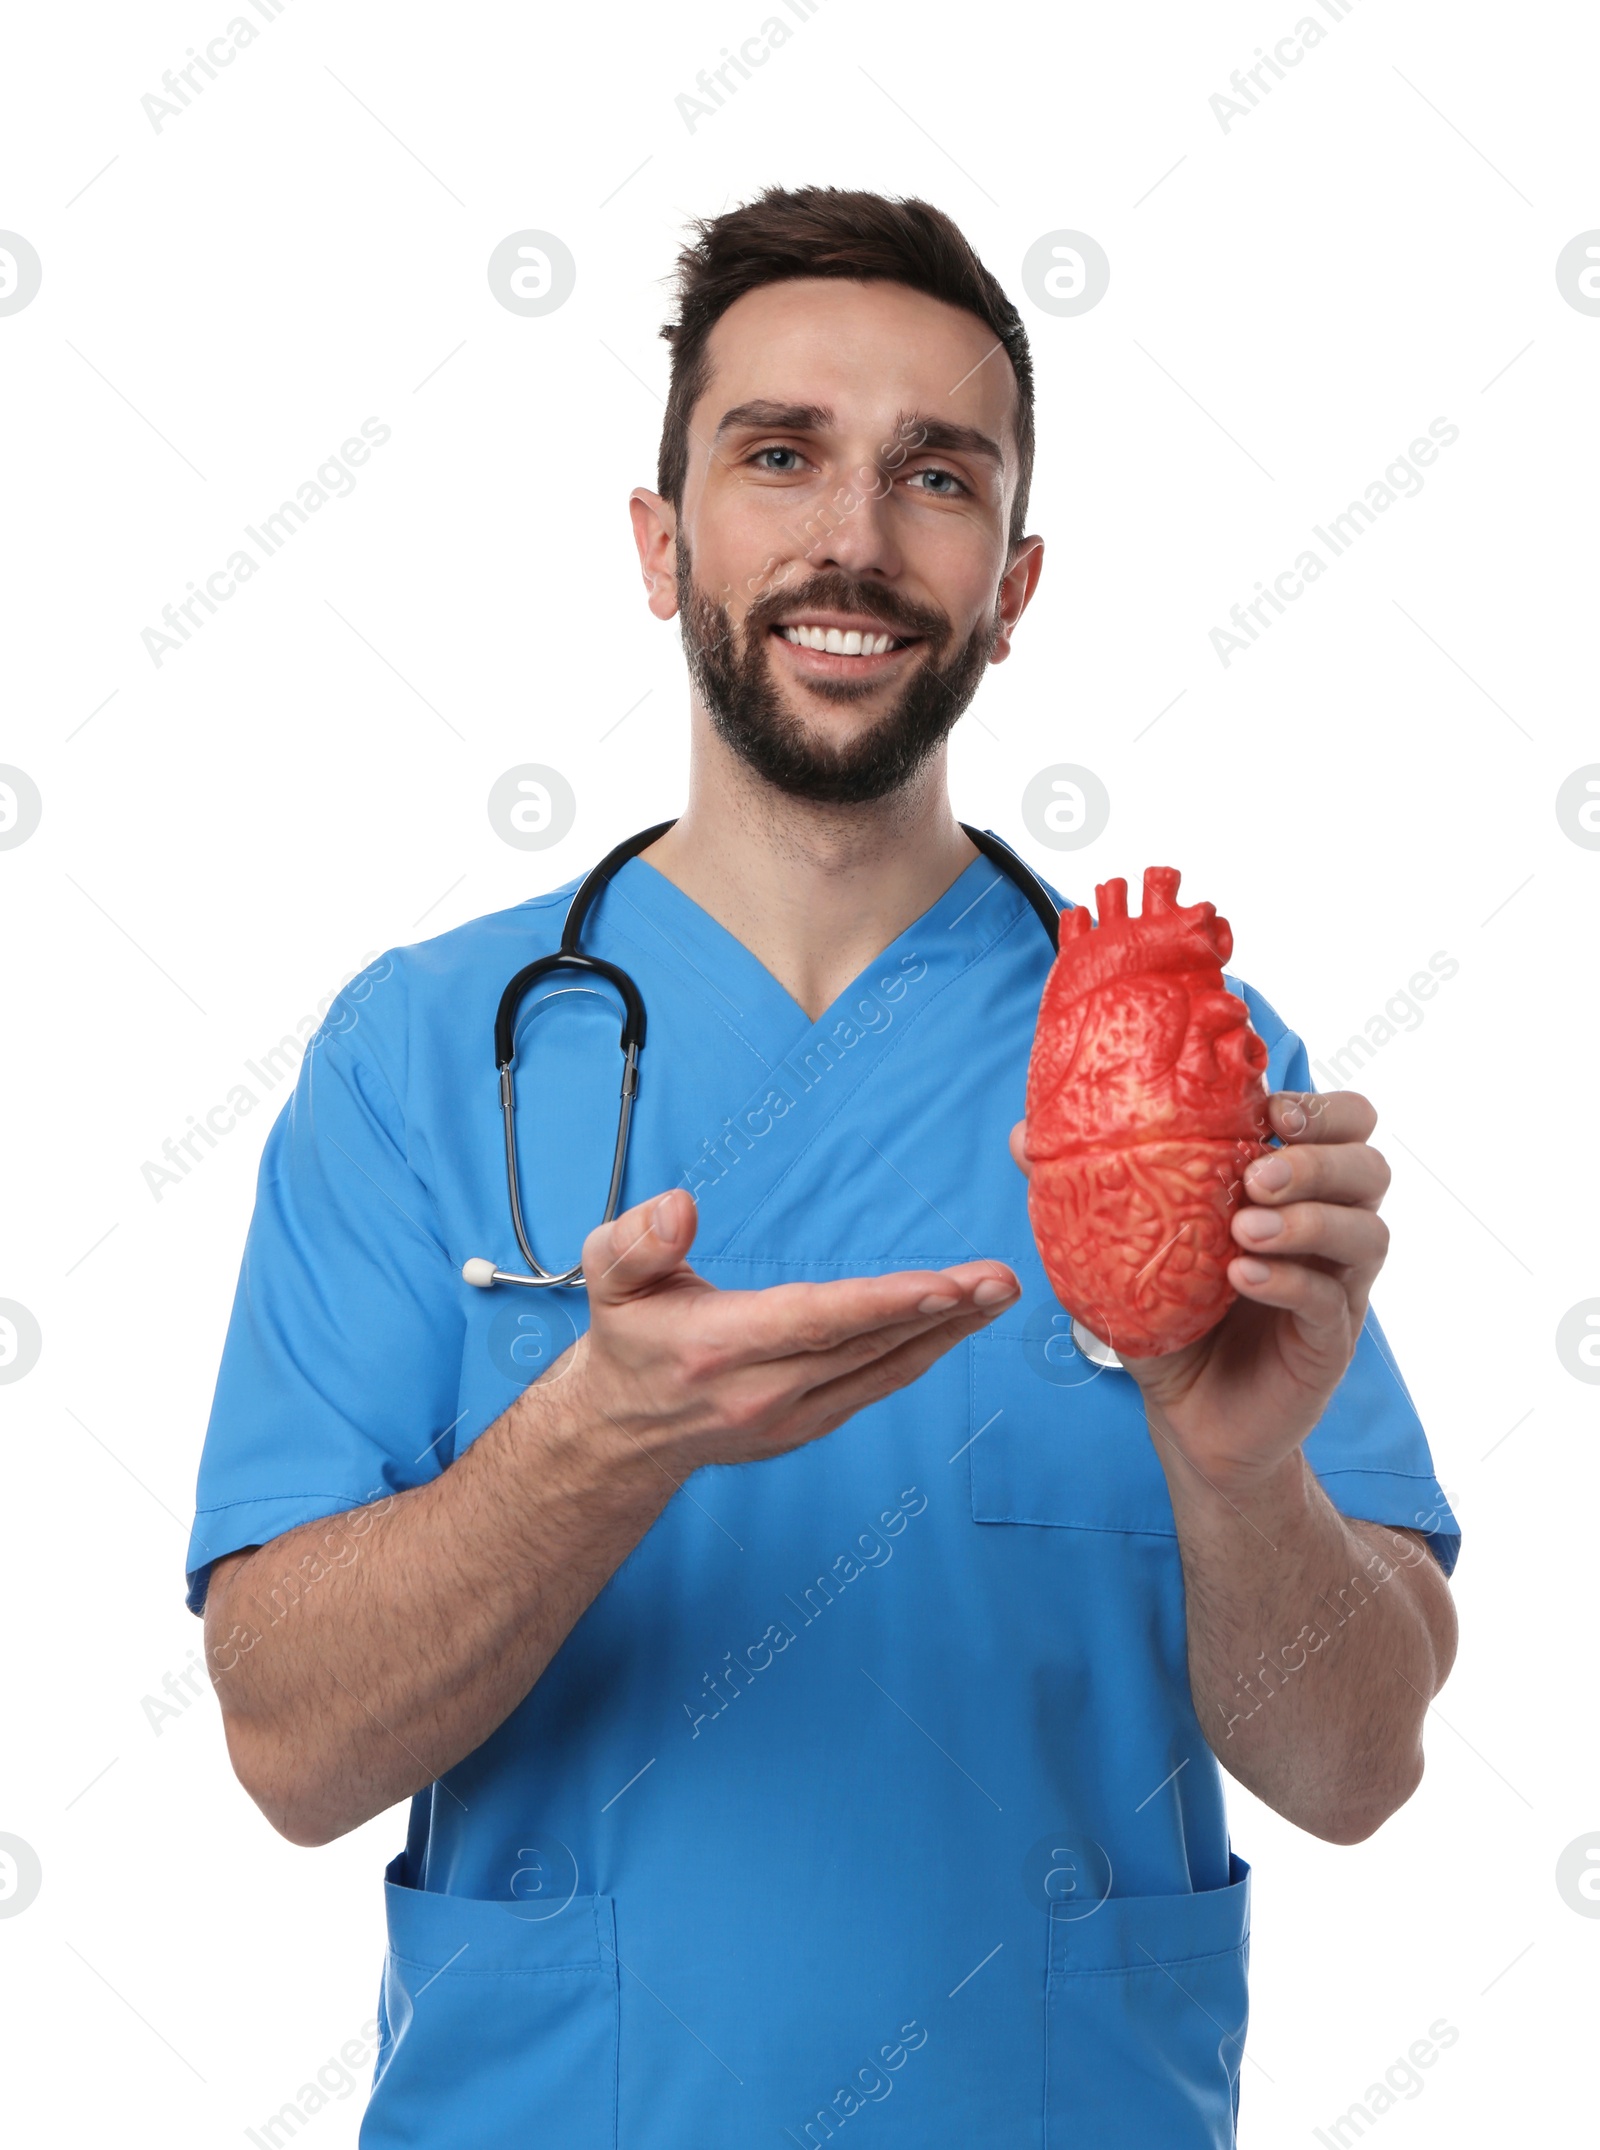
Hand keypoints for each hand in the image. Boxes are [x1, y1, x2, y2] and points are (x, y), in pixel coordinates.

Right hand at [550, 1187, 1019, 1477]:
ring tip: (998, 1292)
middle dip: (941, 1312)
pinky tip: (958, 1322)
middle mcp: (761, 1391)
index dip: (883, 1304)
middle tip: (1001, 1280)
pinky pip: (876, 1386)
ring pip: (881, 1369)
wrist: (622, 1429)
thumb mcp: (606, 1275)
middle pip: (866, 1346)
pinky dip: (921, 1353)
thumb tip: (681, 1206)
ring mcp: (790, 1417)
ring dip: (947, 1331)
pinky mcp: (808, 1427)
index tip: (944, 1286)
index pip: (814, 1321)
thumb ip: (637, 1238)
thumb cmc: (626, 1336)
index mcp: (718, 1347)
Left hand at [1009, 1091, 1389, 1495]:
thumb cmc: (1167, 1318)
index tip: (1268, 1108)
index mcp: (1291, 1190)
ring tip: (1242, 1229)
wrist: (1187, 1418)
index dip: (1320, 1107)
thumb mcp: (1126, 1249)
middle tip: (1257, 1173)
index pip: (1342, 1125)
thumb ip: (1086, 1189)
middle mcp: (1327, 1229)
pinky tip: (1242, 1277)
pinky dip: (1289, 1280)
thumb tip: (1023, 1135)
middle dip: (1319, 1158)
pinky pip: (1331, 1300)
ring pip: (1366, 1230)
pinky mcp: (1330, 1341)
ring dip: (1308, 1218)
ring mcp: (1337, 1286)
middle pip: (1369, 1167)